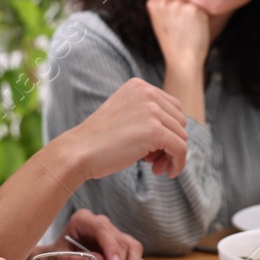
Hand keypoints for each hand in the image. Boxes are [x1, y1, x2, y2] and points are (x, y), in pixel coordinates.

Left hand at [59, 209, 143, 259]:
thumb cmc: (56, 256)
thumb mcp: (57, 258)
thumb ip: (73, 259)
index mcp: (83, 220)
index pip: (102, 228)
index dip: (112, 246)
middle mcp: (102, 225)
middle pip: (120, 240)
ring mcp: (114, 236)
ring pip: (133, 248)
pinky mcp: (122, 249)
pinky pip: (135, 258)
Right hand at [63, 77, 187, 179]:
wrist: (78, 151)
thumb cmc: (98, 140)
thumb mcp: (124, 115)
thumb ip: (146, 114)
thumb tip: (178, 132)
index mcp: (139, 86)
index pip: (172, 107)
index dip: (168, 130)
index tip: (154, 148)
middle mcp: (147, 92)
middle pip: (179, 121)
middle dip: (171, 143)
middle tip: (154, 162)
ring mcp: (151, 110)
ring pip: (182, 136)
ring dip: (172, 155)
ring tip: (155, 168)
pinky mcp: (154, 130)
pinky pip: (181, 149)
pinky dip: (178, 163)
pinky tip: (167, 173)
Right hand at [146, 0, 211, 72]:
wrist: (182, 60)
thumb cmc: (174, 41)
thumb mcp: (162, 18)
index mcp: (152, 1)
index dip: (177, 3)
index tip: (175, 20)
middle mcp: (163, 0)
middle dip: (186, 3)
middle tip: (183, 24)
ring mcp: (177, 3)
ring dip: (196, 8)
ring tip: (189, 25)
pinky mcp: (192, 8)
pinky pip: (203, 3)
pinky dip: (204, 14)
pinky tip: (196, 26)